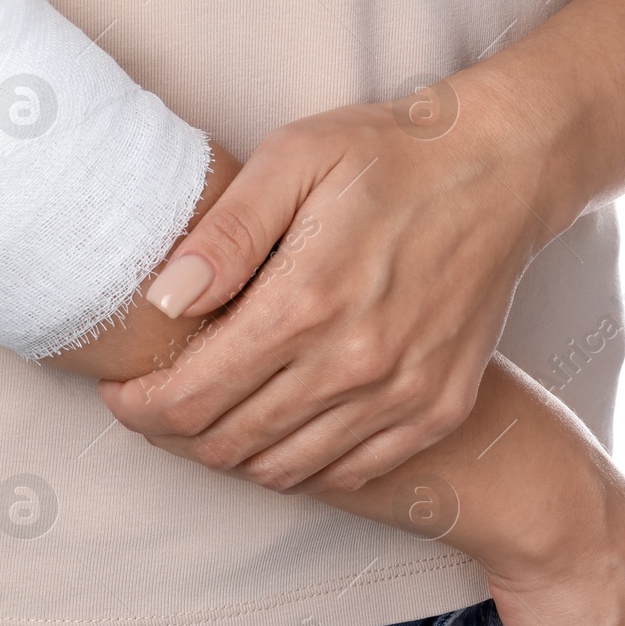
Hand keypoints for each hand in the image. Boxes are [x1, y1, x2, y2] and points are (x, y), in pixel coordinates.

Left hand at [98, 73, 578, 491]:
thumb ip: (224, 235)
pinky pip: (348, 471)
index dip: (139, 407)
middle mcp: (357, 363)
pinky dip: (299, 463)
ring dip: (229, 454)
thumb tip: (162, 300)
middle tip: (152, 406)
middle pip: (229, 442)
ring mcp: (404, 394)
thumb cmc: (391, 154)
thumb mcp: (294, 159)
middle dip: (172, 434)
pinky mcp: (439, 408)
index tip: (119, 392)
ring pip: (284, 468)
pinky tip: (277, 427)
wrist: (505, 169)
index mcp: (308, 301)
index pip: (193, 397)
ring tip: (206, 417)